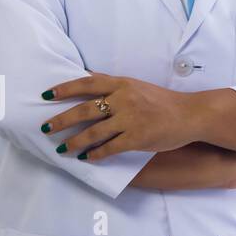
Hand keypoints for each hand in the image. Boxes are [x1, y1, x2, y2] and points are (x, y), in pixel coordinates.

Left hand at [41, 73, 197, 159]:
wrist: (190, 114)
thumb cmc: (162, 101)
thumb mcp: (137, 86)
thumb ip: (113, 84)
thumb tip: (87, 77)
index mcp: (123, 84)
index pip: (88, 83)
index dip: (65, 88)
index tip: (46, 95)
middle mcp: (124, 99)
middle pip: (85, 110)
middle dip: (61, 120)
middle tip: (45, 128)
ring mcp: (131, 119)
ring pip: (94, 132)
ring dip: (74, 142)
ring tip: (62, 148)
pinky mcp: (137, 138)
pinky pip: (109, 148)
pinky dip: (95, 154)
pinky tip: (86, 158)